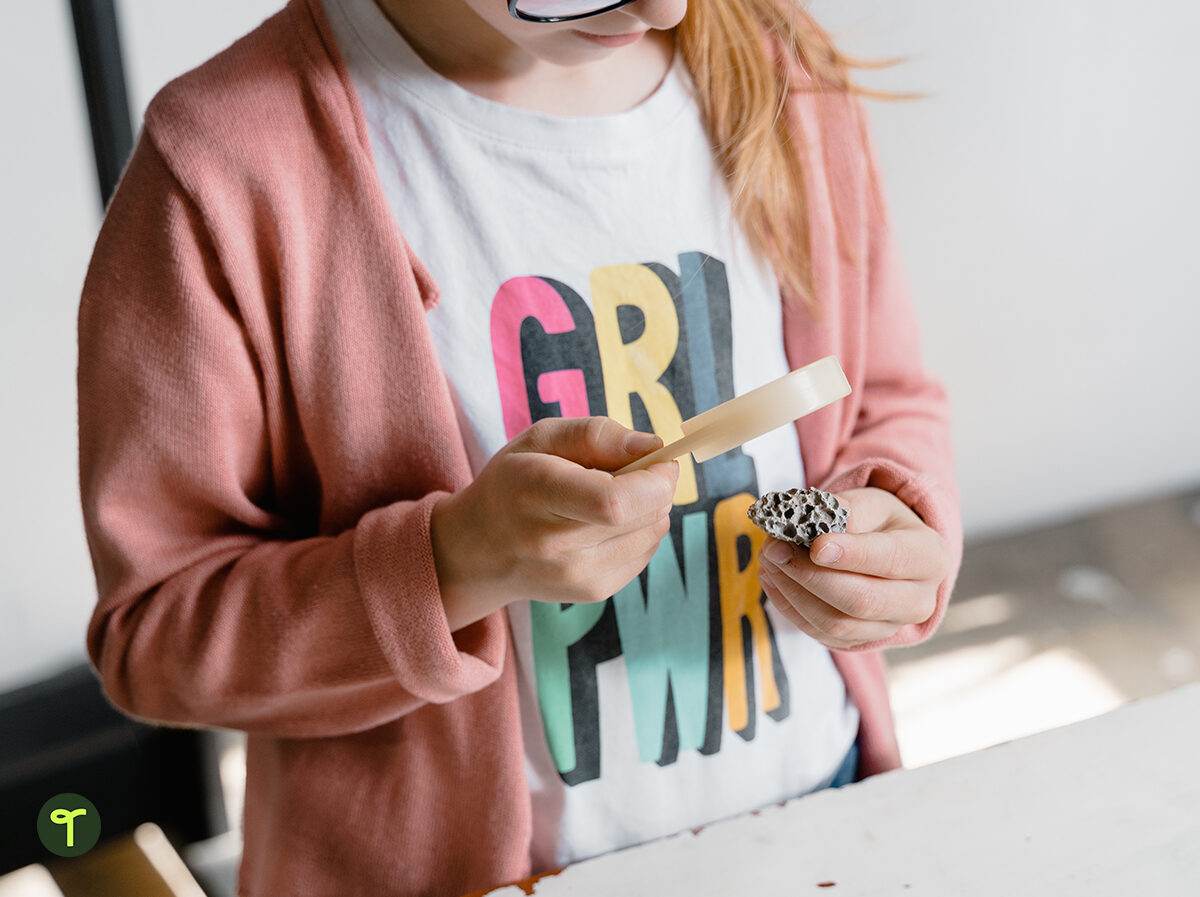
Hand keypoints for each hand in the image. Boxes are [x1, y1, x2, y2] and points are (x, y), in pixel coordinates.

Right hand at [431, 417, 678, 629]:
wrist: (478, 550)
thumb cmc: (513, 482)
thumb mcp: (541, 439)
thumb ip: (597, 434)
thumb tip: (653, 446)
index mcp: (537, 492)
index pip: (613, 502)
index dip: (654, 480)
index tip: (659, 460)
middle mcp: (554, 543)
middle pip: (642, 516)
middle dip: (657, 487)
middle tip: (636, 472)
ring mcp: (575, 575)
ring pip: (652, 534)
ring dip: (650, 509)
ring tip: (613, 498)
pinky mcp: (592, 591)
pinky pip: (645, 554)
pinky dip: (640, 532)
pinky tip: (607, 524)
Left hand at [756, 487, 949, 649]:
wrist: (889, 550)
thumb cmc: (880, 522)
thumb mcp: (872, 503)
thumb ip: (847, 511)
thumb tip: (813, 526)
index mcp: (929, 557)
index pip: (890, 560)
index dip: (851, 555)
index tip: (815, 545)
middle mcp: (918, 600)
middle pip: (861, 601)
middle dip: (810, 576)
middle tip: (775, 550)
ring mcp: (890, 627)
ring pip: (837, 623)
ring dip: (793, 592)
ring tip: (768, 560)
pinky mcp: (861, 640)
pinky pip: (821, 633)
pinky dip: (790, 607)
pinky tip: (774, 579)